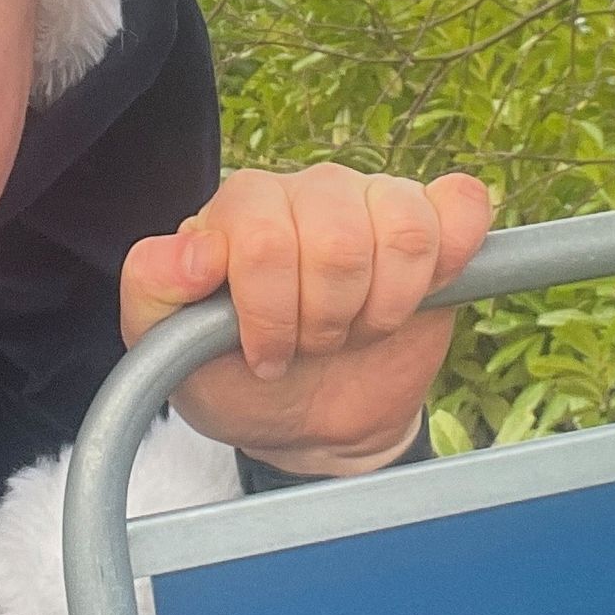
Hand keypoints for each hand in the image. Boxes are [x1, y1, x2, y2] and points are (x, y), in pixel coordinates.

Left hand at [120, 164, 492, 475]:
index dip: (270, 314)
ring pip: (401, 232)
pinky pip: (461, 206)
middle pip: (337, 241)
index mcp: (239, 210)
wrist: (309, 423)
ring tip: (354, 331)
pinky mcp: (433, 222)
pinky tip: (416, 298)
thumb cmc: (235, 379)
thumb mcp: (168, 352)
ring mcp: (373, 201)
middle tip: (311, 348)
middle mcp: (307, 191)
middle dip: (326, 321)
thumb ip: (153, 291)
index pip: (262, 238)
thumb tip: (195, 252)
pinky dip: (449, 259)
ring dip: (381, 309)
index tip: (263, 356)